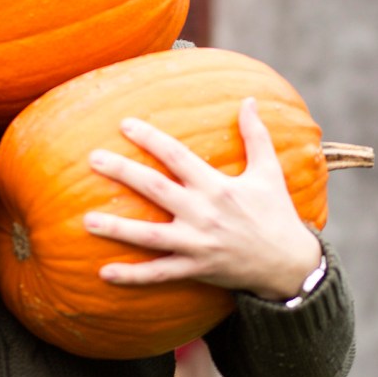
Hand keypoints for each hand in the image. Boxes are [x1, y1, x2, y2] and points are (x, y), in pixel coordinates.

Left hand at [85, 97, 321, 299]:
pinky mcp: (195, 269)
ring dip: (118, 229)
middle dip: (123, 172)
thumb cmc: (276, 214)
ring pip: (150, 236)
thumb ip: (256, 136)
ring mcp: (197, 243)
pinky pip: (158, 274)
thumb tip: (249, 100)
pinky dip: (132, 276)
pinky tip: (104, 272)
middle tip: (93, 158)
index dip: (151, 139)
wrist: (290, 266)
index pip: (177, 156)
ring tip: (87, 221)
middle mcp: (203, 213)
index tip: (124, 124)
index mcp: (217, 187)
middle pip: (156, 189)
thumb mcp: (269, 173)